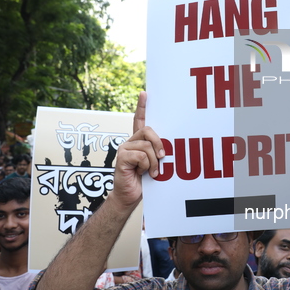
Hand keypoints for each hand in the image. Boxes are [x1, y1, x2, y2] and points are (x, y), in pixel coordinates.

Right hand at [112, 92, 163, 209]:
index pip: (139, 120)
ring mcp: (124, 148)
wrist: (130, 196)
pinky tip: (143, 173)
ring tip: (152, 172)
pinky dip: (146, 166)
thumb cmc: (144, 181)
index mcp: (138, 142)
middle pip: (148, 130)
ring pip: (147, 146)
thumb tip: (168, 147)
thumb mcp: (155, 164)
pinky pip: (141, 155)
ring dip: (154, 161)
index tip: (145, 93)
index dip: (142, 107)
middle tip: (163, 156)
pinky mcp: (121, 157)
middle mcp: (130, 142)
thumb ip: (158, 152)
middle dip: (159, 143)